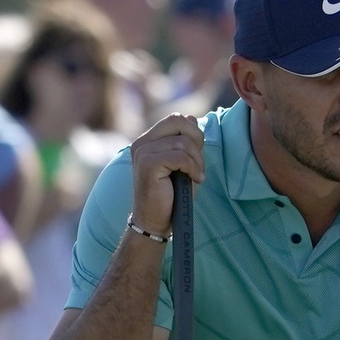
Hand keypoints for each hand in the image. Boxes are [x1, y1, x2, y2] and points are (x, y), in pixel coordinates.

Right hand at [127, 113, 204, 236]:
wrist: (156, 222)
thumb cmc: (172, 195)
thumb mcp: (184, 163)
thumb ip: (186, 141)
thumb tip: (192, 117)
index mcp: (148, 140)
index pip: (176, 119)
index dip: (193, 133)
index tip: (196, 157)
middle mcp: (141, 143)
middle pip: (178, 121)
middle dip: (197, 141)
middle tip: (199, 165)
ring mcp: (142, 152)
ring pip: (182, 142)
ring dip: (197, 160)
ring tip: (196, 176)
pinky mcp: (147, 164)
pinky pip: (180, 156)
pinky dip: (193, 168)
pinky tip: (195, 180)